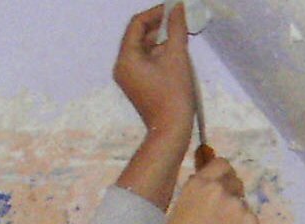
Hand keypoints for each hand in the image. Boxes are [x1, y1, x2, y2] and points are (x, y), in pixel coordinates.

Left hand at [113, 4, 196, 139]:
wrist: (171, 131)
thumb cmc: (174, 94)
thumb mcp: (177, 56)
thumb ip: (177, 28)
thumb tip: (178, 8)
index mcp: (126, 58)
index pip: (137, 24)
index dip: (156, 13)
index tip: (175, 10)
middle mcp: (122, 66)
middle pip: (139, 36)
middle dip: (159, 26)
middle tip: (180, 22)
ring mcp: (128, 77)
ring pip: (143, 49)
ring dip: (161, 40)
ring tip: (181, 38)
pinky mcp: (137, 85)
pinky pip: (145, 62)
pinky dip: (159, 54)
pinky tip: (176, 54)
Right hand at [164, 157, 258, 223]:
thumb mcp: (178, 215)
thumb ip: (194, 195)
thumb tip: (202, 183)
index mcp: (198, 186)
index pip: (220, 164)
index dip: (222, 174)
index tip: (222, 185)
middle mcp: (219, 190)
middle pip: (235, 181)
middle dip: (232, 192)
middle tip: (225, 214)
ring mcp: (239, 206)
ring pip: (243, 204)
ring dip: (238, 215)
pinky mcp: (253, 223)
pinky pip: (251, 223)